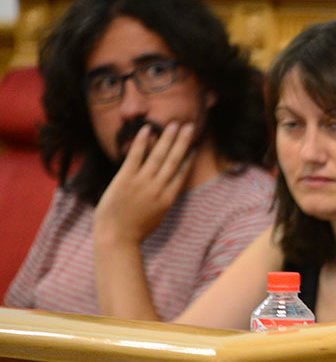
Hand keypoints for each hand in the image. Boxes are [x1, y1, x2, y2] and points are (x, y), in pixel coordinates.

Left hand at [93, 122, 195, 247]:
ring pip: (159, 155)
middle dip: (182, 142)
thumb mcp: (157, 216)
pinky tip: (147, 130)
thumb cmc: (135, 230)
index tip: (194, 146)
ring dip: (167, 138)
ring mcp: (142, 182)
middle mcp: (158, 188)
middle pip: (174, 160)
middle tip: (189, 126)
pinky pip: (136, 156)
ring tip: (174, 124)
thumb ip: (163, 199)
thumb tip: (167, 187)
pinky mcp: (125, 179)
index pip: (181, 173)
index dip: (189, 158)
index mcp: (168, 198)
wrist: (116, 237)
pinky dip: (142, 142)